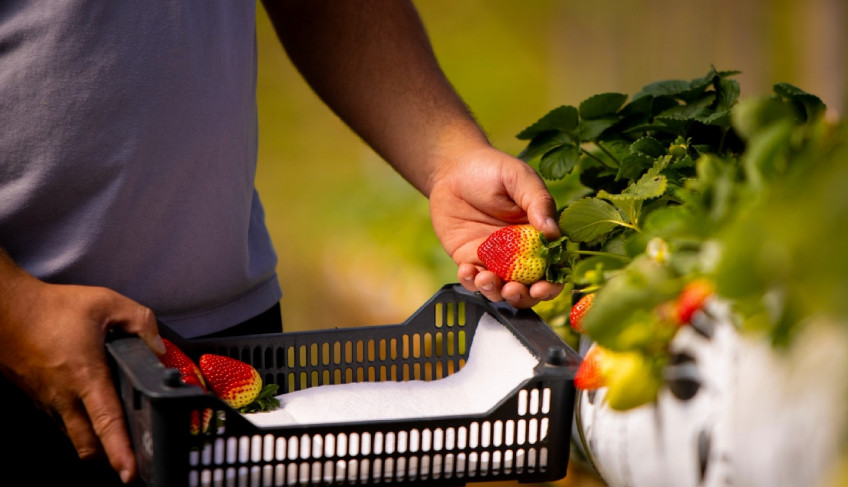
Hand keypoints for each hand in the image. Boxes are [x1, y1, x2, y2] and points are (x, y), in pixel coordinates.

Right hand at [0, 256, 164, 483]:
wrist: (7, 309)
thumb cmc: (54, 307)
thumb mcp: (107, 303)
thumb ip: (140, 322)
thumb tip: (157, 347)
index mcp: (84, 376)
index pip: (106, 422)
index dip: (119, 451)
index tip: (129, 473)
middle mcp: (63, 396)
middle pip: (87, 444)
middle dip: (109, 456)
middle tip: (132, 459)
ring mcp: (46, 400)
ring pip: (72, 435)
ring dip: (93, 441)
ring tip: (116, 437)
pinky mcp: (36, 397)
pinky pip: (60, 420)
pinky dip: (78, 424)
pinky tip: (91, 410)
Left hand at [428, 146, 563, 307]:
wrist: (453, 169)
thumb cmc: (492, 169)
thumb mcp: (520, 178)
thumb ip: (538, 203)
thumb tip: (554, 233)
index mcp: (539, 236)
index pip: (553, 267)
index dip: (552, 283)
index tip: (543, 286)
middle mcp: (519, 253)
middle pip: (528, 288)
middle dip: (523, 297)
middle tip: (513, 290)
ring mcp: (494, 259)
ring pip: (500, 290)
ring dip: (496, 293)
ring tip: (486, 279)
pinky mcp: (469, 260)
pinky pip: (472, 280)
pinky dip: (470, 282)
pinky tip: (467, 270)